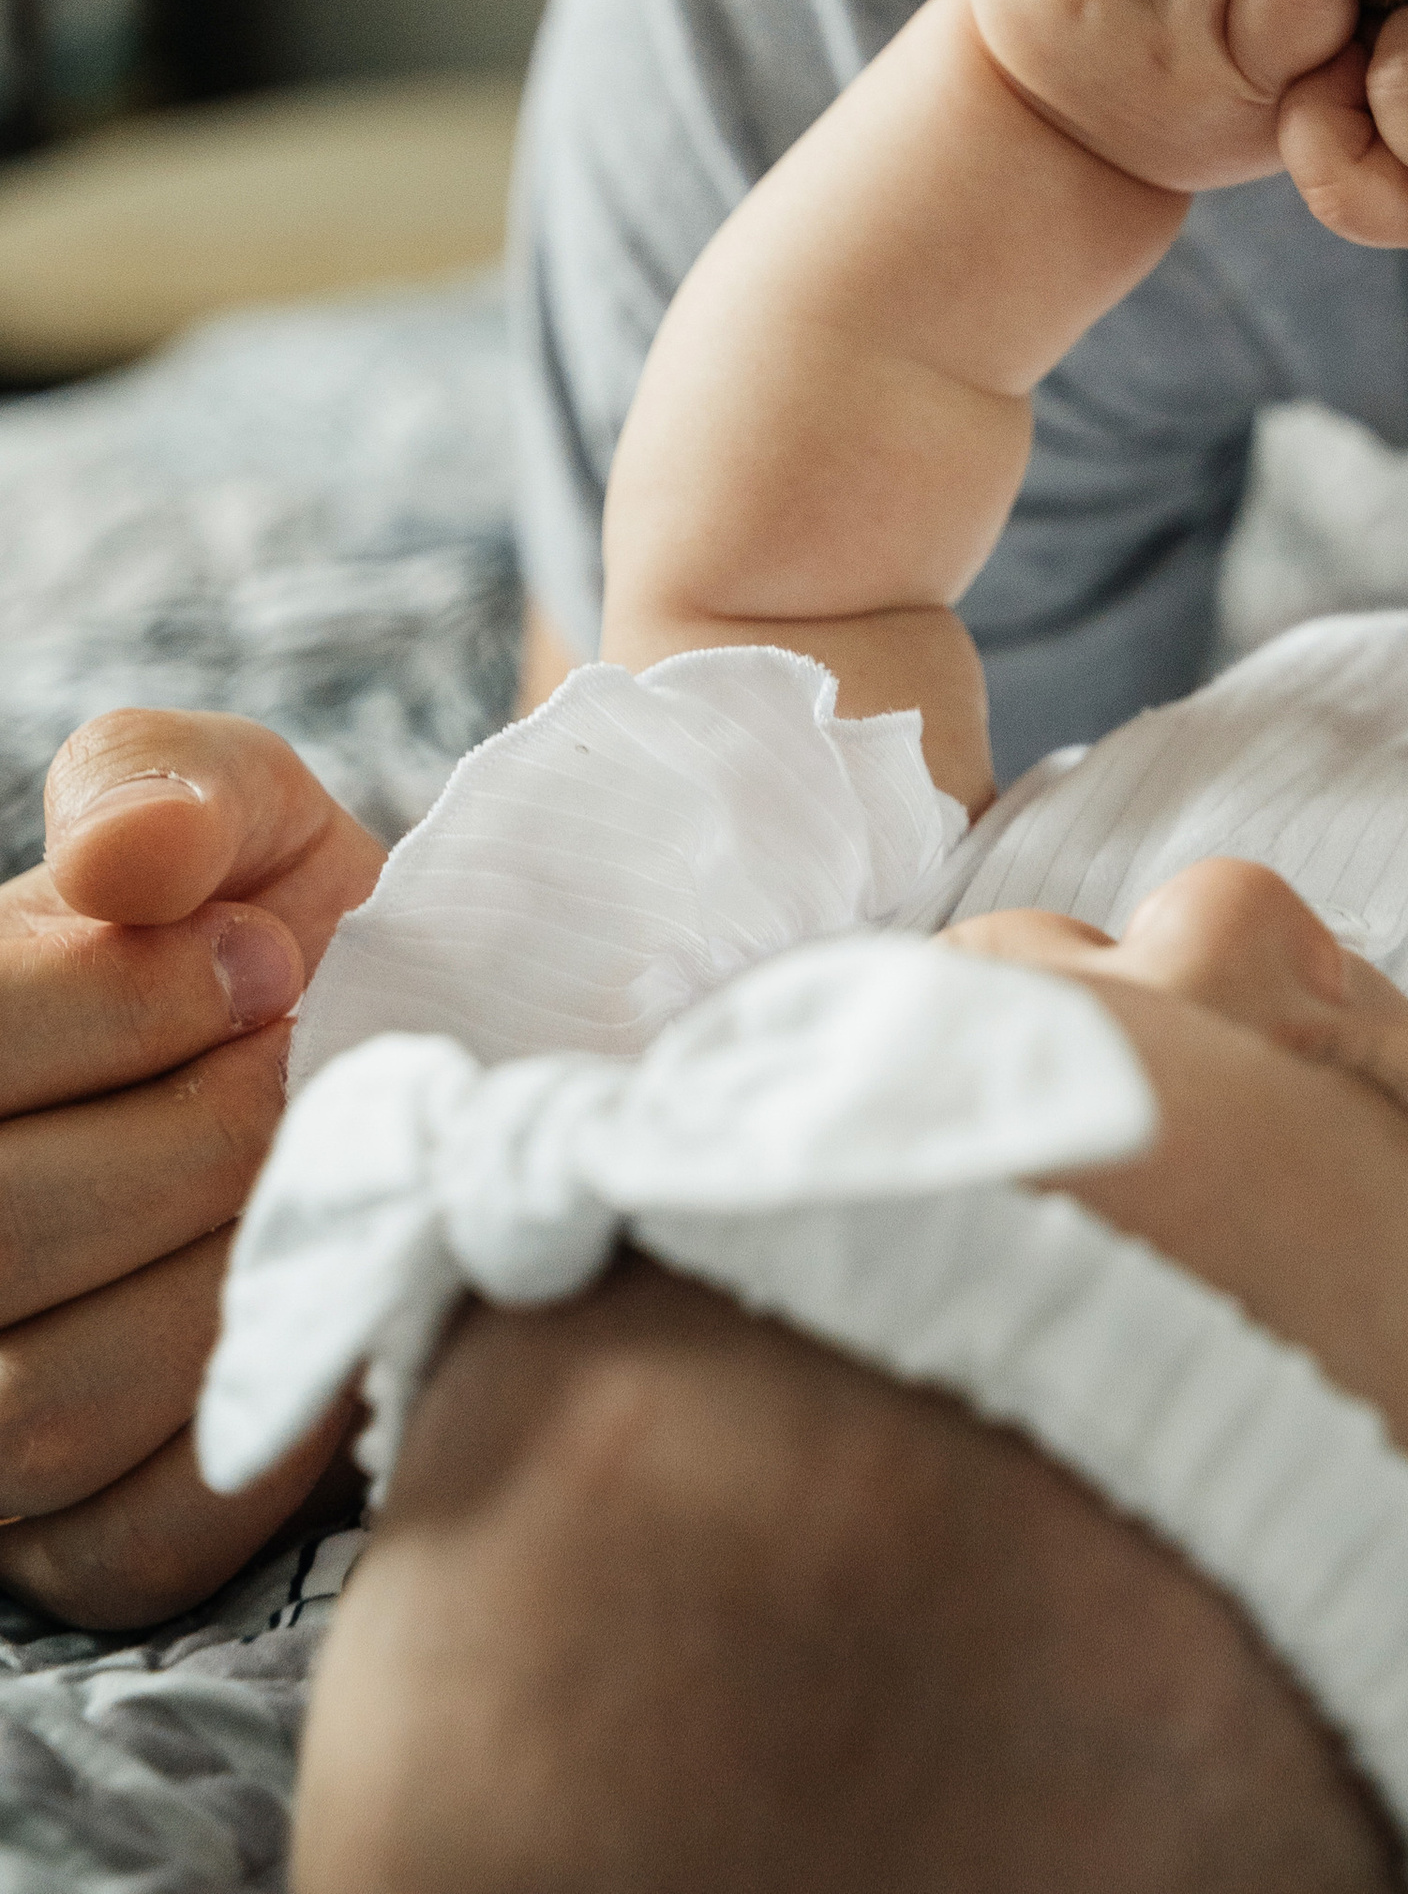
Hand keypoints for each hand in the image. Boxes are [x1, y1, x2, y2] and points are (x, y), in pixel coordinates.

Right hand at [0, 708, 385, 1630]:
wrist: (426, 1071)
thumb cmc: (291, 943)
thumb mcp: (241, 816)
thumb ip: (163, 784)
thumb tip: (127, 854)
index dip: (129, 1001)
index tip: (266, 960)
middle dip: (200, 1135)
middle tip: (306, 1080)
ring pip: (54, 1397)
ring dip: (234, 1271)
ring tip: (316, 1186)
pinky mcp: (77, 1549)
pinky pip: (142, 1533)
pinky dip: (263, 1423)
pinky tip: (331, 1302)